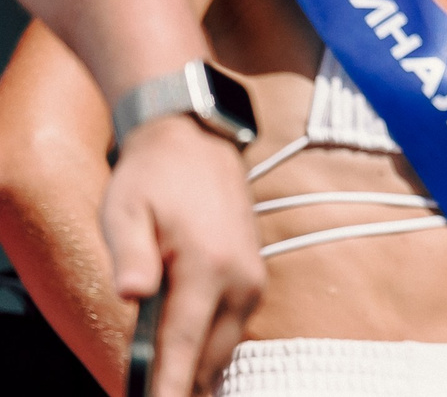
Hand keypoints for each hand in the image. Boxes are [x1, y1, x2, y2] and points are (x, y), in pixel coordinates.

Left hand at [100, 116, 262, 396]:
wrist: (197, 142)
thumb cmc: (153, 177)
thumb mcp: (125, 211)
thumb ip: (130, 256)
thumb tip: (131, 297)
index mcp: (206, 265)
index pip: (182, 344)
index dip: (167, 386)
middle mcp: (239, 278)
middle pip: (207, 357)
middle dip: (180, 383)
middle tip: (148, 390)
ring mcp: (252, 278)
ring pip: (223, 348)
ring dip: (193, 365)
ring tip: (161, 377)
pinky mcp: (253, 277)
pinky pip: (231, 328)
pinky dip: (206, 346)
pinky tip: (182, 349)